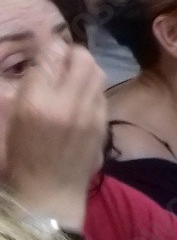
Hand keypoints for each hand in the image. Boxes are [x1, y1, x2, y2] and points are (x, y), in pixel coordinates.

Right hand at [5, 46, 106, 227]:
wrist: (48, 196)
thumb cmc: (18, 161)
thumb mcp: (9, 123)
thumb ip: (24, 90)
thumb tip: (39, 64)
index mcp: (36, 103)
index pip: (49, 56)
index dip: (48, 45)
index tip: (45, 43)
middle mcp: (67, 103)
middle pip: (80, 58)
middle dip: (71, 52)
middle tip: (61, 56)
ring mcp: (90, 114)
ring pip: (96, 72)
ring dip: (85, 66)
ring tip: (72, 72)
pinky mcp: (103, 124)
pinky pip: (102, 93)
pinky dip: (92, 87)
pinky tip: (82, 95)